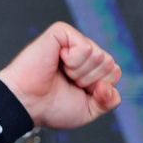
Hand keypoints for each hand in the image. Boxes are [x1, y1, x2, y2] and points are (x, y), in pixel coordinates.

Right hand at [0, 21, 121, 128]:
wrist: (28, 104)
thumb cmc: (52, 107)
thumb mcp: (89, 110)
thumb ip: (109, 101)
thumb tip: (110, 82)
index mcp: (90, 68)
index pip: (115, 72)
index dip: (100, 89)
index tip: (78, 92)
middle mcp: (83, 52)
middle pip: (109, 63)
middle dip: (91, 81)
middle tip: (68, 82)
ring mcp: (72, 40)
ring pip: (99, 56)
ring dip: (80, 73)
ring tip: (61, 73)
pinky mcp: (61, 32)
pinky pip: (86, 47)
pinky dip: (73, 62)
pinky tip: (57, 61)